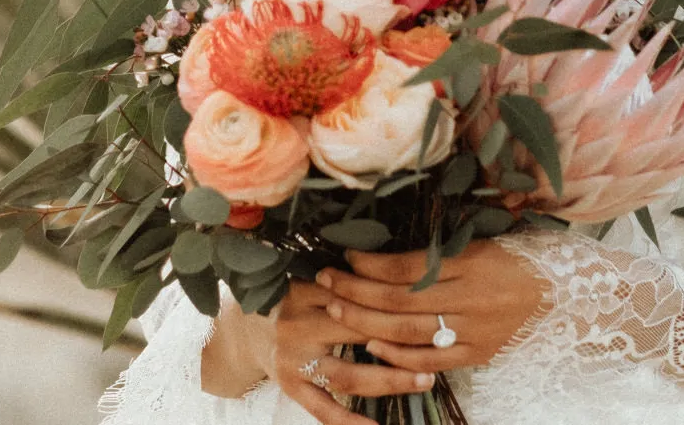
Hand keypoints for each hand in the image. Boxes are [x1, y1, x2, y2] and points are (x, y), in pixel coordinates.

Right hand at [230, 278, 440, 424]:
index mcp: (306, 290)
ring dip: (390, 380)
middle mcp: (298, 325)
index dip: (398, 304)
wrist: (242, 328)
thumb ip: (346, 278)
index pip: (360, 298)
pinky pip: (322, 410)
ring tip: (425, 381)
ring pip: (348, 375)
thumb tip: (404, 275)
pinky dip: (349, 423)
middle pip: (359, 334)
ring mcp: (293, 360)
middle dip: (402, 341)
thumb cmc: (288, 298)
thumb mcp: (308, 277)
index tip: (433, 307)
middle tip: (442, 344)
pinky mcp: (289, 386)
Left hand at [314, 239, 551, 376]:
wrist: (565, 296)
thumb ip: (442, 245)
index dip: (373, 262)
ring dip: (367, 320)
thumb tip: (390, 242)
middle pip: (400, 297)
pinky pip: (431, 359)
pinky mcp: (478, 354)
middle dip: (357, 289)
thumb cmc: (519, 260)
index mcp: (471, 261)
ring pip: (410, 329)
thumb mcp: (484, 241)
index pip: (409, 265)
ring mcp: (473, 329)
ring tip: (338, 307)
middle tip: (326, 280)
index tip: (347, 255)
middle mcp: (470, 296)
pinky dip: (399, 354)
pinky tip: (372, 345)